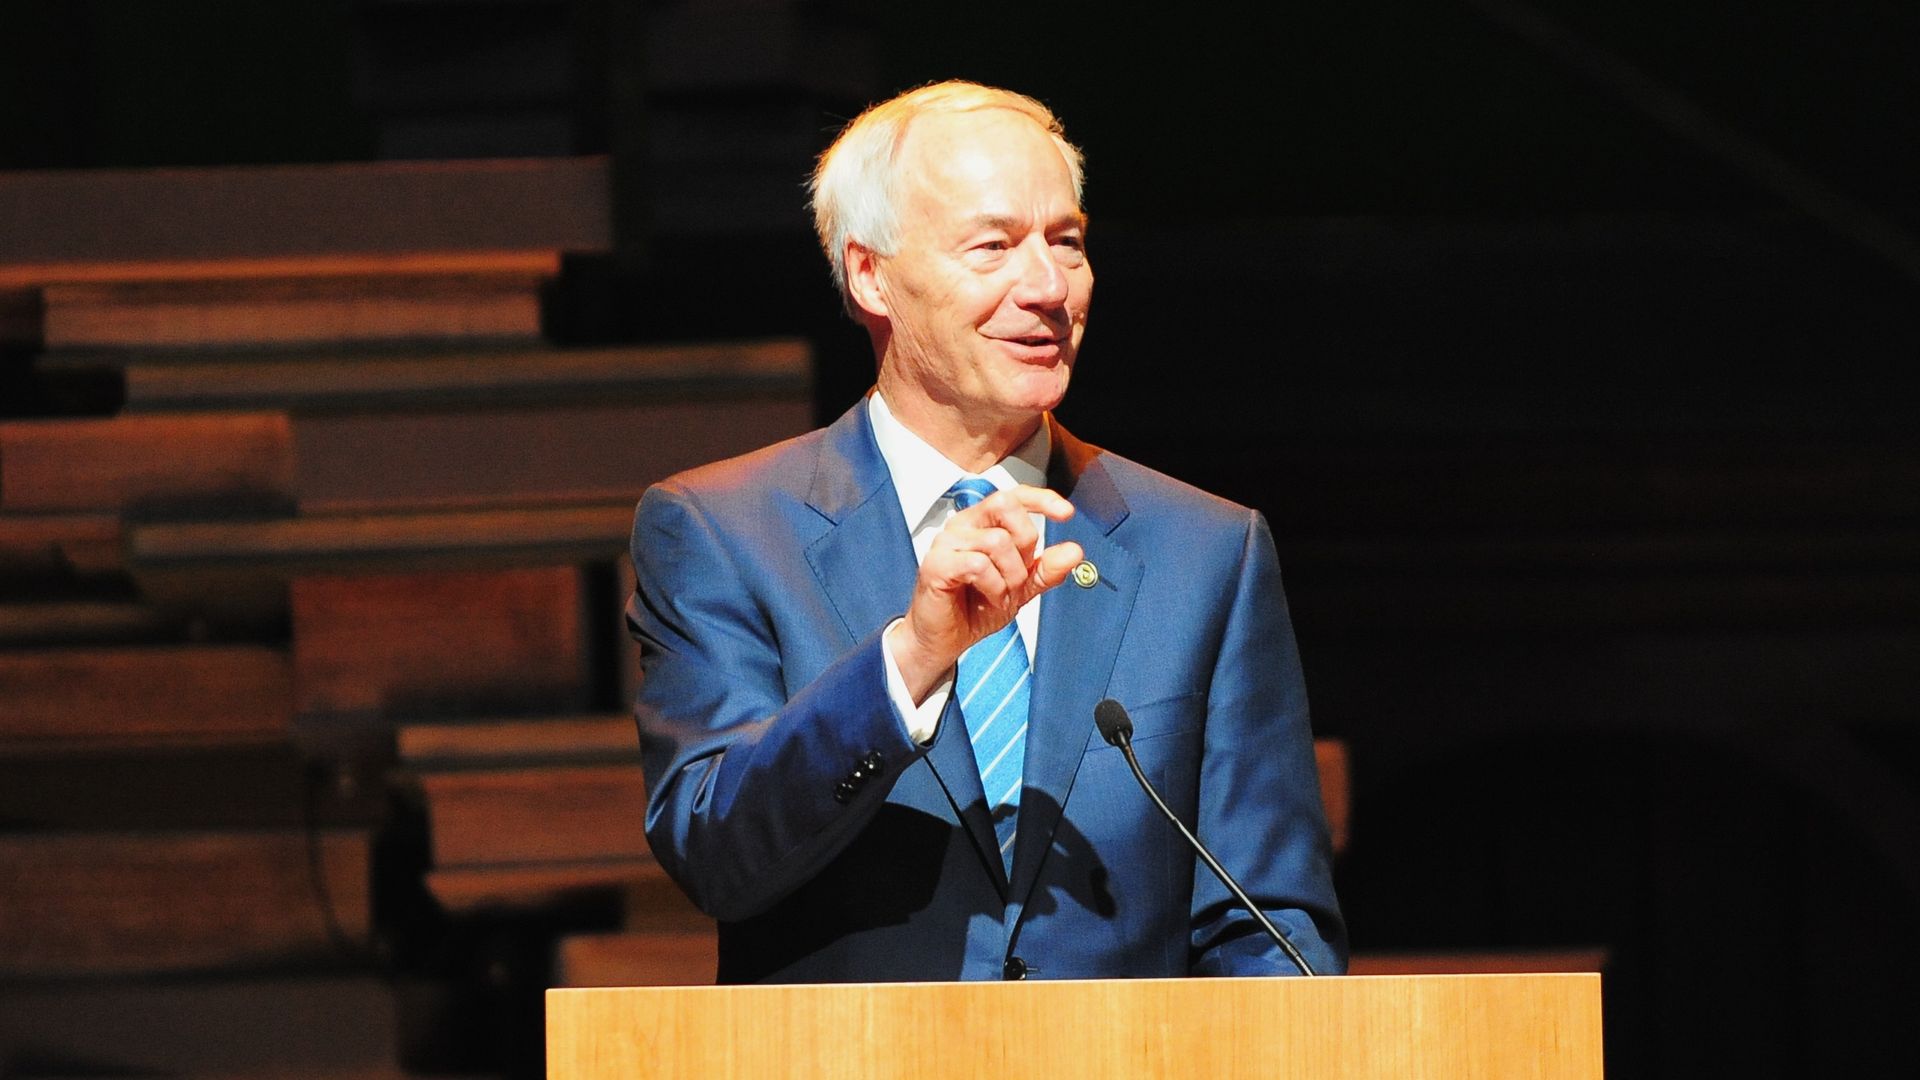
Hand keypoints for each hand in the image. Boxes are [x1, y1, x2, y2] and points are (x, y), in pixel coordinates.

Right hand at [887, 485, 1082, 702]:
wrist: (945, 641)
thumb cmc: (973, 609)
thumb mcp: (1021, 588)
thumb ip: (1045, 569)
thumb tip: (1075, 551)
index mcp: (982, 523)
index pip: (1013, 495)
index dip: (1041, 499)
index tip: (1066, 513)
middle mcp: (963, 525)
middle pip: (1006, 506)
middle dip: (1024, 543)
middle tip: (1019, 576)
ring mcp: (946, 543)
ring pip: (996, 541)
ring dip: (1010, 576)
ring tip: (1002, 594)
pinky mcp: (936, 564)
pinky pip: (978, 564)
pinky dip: (993, 586)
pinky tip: (990, 598)